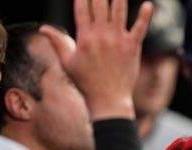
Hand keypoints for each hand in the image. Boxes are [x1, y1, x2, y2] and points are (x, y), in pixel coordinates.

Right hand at [39, 0, 152, 119]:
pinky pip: (140, 28)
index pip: (82, 8)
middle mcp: (101, 35)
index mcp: (84, 37)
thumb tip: (42, 28)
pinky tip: (149, 5)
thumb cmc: (86, 82)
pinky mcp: (132, 47)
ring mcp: (118, 40)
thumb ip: (57, 42)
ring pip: (119, 11)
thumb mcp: (67, 62)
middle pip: (100, 5)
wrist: (108, 100)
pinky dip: (145, 16)